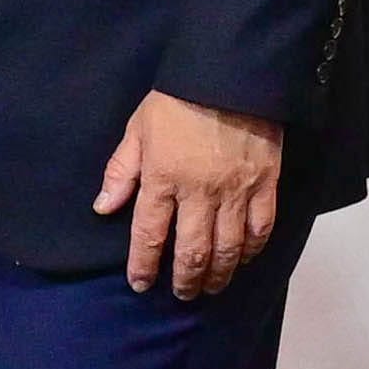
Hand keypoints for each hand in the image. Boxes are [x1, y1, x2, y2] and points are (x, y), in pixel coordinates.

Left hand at [99, 91, 286, 299]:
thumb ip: (122, 171)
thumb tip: (104, 207)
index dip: (143, 265)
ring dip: (217, 274)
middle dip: (185, 281)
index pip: (149, 235)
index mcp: (163, 178)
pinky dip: (251, 250)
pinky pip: (260, 228)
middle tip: (181, 294)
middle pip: (192, 252)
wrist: (231, 73)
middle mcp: (199, 192)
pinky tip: (243, 259)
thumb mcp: (139, 129)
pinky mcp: (265, 184)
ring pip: (227, 249)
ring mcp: (236, 191)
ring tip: (210, 287)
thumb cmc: (179, 99)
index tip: (141, 283)